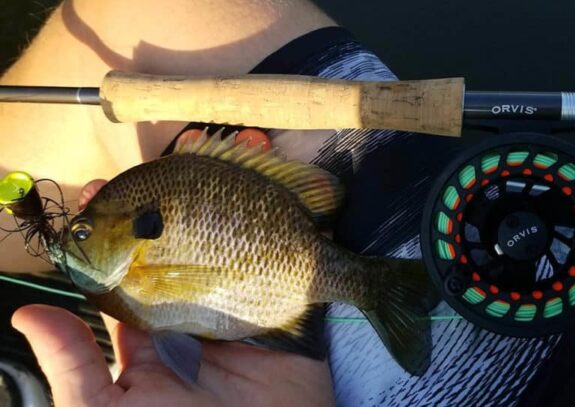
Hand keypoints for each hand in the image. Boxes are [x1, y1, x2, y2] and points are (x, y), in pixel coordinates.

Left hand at [11, 172, 333, 406]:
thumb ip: (74, 367)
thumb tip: (27, 313)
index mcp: (158, 326)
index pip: (136, 264)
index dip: (126, 223)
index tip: (111, 186)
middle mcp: (202, 305)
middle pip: (196, 236)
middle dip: (194, 191)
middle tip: (190, 149)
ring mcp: (249, 301)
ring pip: (245, 233)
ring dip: (246, 187)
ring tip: (241, 144)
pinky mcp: (295, 303)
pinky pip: (299, 251)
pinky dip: (299, 211)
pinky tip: (285, 175)